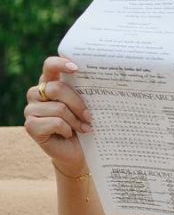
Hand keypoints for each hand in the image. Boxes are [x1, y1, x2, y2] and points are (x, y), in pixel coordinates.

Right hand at [24, 57, 90, 176]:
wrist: (77, 151)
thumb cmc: (83, 124)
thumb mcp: (86, 105)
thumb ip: (85, 91)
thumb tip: (102, 78)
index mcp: (50, 82)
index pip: (50, 66)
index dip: (60, 64)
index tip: (76, 68)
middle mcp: (37, 93)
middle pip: (57, 88)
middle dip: (78, 103)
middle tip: (89, 116)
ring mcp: (31, 109)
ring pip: (58, 108)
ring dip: (75, 120)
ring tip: (83, 128)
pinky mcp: (30, 125)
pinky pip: (54, 122)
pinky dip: (66, 129)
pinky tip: (68, 134)